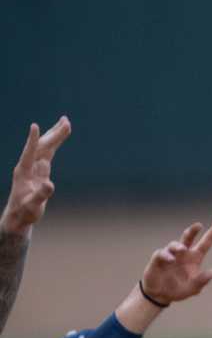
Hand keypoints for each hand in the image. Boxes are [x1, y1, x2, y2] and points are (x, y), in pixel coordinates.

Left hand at [3, 117, 67, 232]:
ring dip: (55, 135)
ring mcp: (34, 167)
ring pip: (45, 147)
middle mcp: (28, 166)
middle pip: (42, 146)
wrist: (19, 216)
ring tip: (66, 123)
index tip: (34, 126)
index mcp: (23, 172)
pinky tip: (58, 137)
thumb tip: (50, 184)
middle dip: (53, 133)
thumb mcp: (33, 206)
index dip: (33, 140)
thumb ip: (41, 195)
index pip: (30, 152)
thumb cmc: (24, 212)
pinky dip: (55, 144)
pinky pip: (48, 153)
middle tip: (66, 121)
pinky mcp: (39, 170)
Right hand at [142, 212, 211, 304]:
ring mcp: (170, 255)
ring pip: (175, 244)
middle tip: (199, 225)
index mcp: (195, 257)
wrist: (160, 295)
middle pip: (189, 237)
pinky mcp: (158, 260)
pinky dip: (166, 255)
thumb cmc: (179, 290)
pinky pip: (161, 254)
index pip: (207, 240)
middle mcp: (183, 253)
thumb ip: (202, 281)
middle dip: (193, 230)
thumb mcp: (193, 288)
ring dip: (178, 246)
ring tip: (182, 249)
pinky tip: (171, 259)